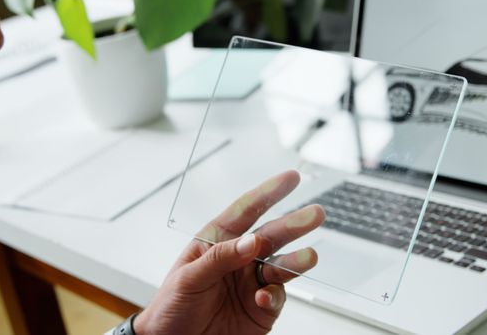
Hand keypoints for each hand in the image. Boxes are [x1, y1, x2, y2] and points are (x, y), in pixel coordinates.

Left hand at [134, 170, 324, 334]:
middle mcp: (239, 258)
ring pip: (281, 265)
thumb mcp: (188, 278)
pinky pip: (276, 296)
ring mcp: (252, 282)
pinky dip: (274, 295)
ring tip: (309, 256)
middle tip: (316, 214)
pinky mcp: (261, 307)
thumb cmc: (171, 308)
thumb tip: (251, 241)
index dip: (269, 193)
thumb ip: (221, 258)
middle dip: (294, 224)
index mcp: (217, 242)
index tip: (291, 179)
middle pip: (271, 235)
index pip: (246, 211)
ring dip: (296, 259)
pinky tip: (264, 297)